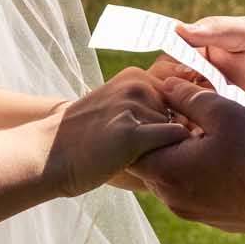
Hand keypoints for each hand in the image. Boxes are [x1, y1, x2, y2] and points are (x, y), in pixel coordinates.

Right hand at [38, 67, 190, 198]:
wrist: (48, 155)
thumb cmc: (87, 141)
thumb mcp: (118, 112)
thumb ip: (152, 111)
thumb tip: (196, 128)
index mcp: (136, 76)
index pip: (182, 95)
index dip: (186, 119)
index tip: (180, 139)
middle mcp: (138, 85)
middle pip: (186, 113)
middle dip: (182, 135)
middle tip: (160, 154)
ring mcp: (134, 106)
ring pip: (181, 130)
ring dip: (174, 148)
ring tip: (148, 161)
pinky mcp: (132, 133)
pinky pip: (173, 142)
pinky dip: (173, 156)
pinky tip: (151, 166)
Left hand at [132, 78, 244, 234]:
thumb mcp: (222, 112)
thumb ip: (188, 97)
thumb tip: (167, 86)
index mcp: (167, 172)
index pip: (132, 150)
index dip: (142, 126)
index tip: (159, 109)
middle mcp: (173, 198)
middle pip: (151, 164)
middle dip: (162, 141)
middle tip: (182, 117)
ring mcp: (194, 212)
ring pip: (173, 178)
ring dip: (182, 157)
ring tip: (206, 135)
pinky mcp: (215, 219)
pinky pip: (194, 193)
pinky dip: (199, 174)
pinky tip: (223, 158)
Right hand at [149, 15, 244, 125]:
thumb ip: (218, 28)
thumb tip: (179, 29)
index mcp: (197, 53)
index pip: (166, 58)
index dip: (166, 67)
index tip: (180, 74)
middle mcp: (192, 81)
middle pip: (161, 88)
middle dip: (164, 95)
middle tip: (185, 102)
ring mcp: (198, 107)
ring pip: (168, 112)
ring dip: (170, 117)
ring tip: (186, 122)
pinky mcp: (208, 130)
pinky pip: (185, 133)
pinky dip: (183, 134)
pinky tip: (192, 137)